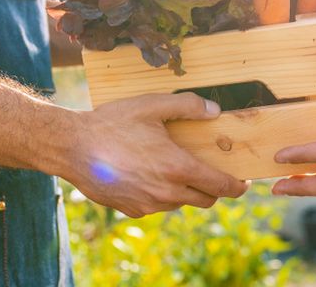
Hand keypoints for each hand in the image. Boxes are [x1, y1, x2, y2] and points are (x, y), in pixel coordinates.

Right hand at [69, 93, 247, 216]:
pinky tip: (148, 174)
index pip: (220, 186)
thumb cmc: (112, 123)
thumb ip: (188, 105)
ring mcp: (148, 205)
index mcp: (177, 168)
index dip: (237, 186)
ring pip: (180, 203)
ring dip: (185, 190)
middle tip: (210, 171)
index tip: (243, 182)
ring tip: (175, 167)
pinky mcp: (131, 210)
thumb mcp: (152, 105)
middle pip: (205, 200)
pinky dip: (161, 194)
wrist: (72, 147)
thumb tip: (214, 110)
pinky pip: (156, 206)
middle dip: (213, 188)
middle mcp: (166, 192)